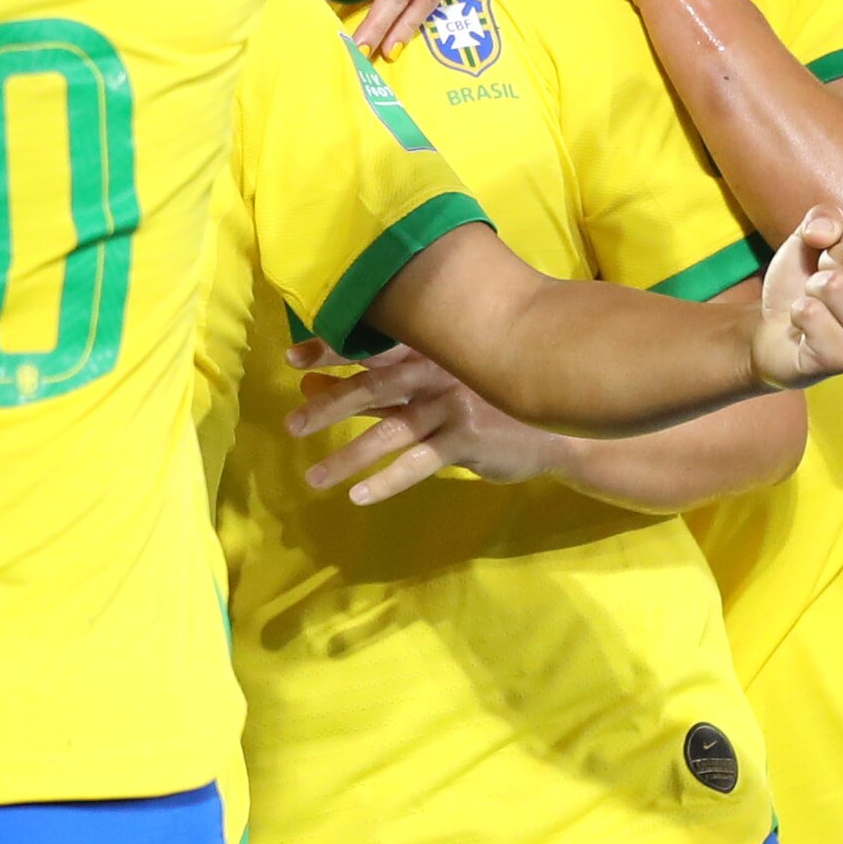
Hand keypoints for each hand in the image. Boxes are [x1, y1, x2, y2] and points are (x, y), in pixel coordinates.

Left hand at [285, 344, 566, 507]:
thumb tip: (312, 381)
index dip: (330, 350)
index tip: (291, 359)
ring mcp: (451, 405)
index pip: (370, 347)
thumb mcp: (429, 385)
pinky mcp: (466, 439)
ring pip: (389, 432)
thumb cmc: (482, 400)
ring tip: (314, 478)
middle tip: (292, 426)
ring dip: (348, 457)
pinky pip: (417, 464)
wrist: (550, 425)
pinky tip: (359, 496)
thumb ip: (376, 383)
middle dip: (328, 405)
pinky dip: (386, 481)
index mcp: (425, 350)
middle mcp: (436, 371)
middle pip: (372, 387)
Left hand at [743, 203, 842, 388]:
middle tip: (821, 285)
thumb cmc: (805, 280)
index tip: (834, 258)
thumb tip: (823, 233)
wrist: (775, 329)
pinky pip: (811, 313)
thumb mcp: (812, 237)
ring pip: (834, 284)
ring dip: (810, 291)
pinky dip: (796, 313)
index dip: (840, 237)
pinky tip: (804, 326)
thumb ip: (825, 217)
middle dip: (824, 263)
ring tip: (815, 305)